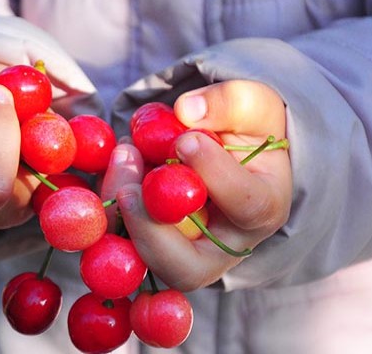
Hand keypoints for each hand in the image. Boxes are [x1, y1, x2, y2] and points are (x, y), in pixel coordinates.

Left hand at [102, 80, 291, 290]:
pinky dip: (108, 203)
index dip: (212, 174)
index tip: (185, 141)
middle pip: (187, 269)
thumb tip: (186, 110)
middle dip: (151, 228)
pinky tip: (117, 162)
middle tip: (130, 190)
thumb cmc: (244, 130)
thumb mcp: (250, 104)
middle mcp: (223, 247)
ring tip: (124, 155)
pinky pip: (118, 239)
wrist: (226, 152)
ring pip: (143, 258)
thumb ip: (228, 102)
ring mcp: (181, 253)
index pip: (245, 206)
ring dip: (121, 213)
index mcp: (263, 210)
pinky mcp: (147, 245)